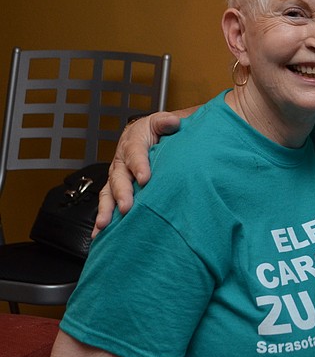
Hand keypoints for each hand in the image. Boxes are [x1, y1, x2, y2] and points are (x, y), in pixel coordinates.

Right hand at [94, 111, 181, 235]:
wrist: (148, 135)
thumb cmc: (157, 130)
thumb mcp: (162, 121)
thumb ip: (166, 122)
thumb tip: (173, 122)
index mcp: (133, 142)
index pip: (135, 153)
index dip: (139, 165)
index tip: (145, 179)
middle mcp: (121, 160)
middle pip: (119, 177)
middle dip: (122, 193)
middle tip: (126, 207)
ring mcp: (117, 176)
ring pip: (108, 193)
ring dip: (105, 210)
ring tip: (104, 225)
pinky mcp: (116, 189)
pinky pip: (107, 203)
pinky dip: (103, 219)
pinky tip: (99, 235)